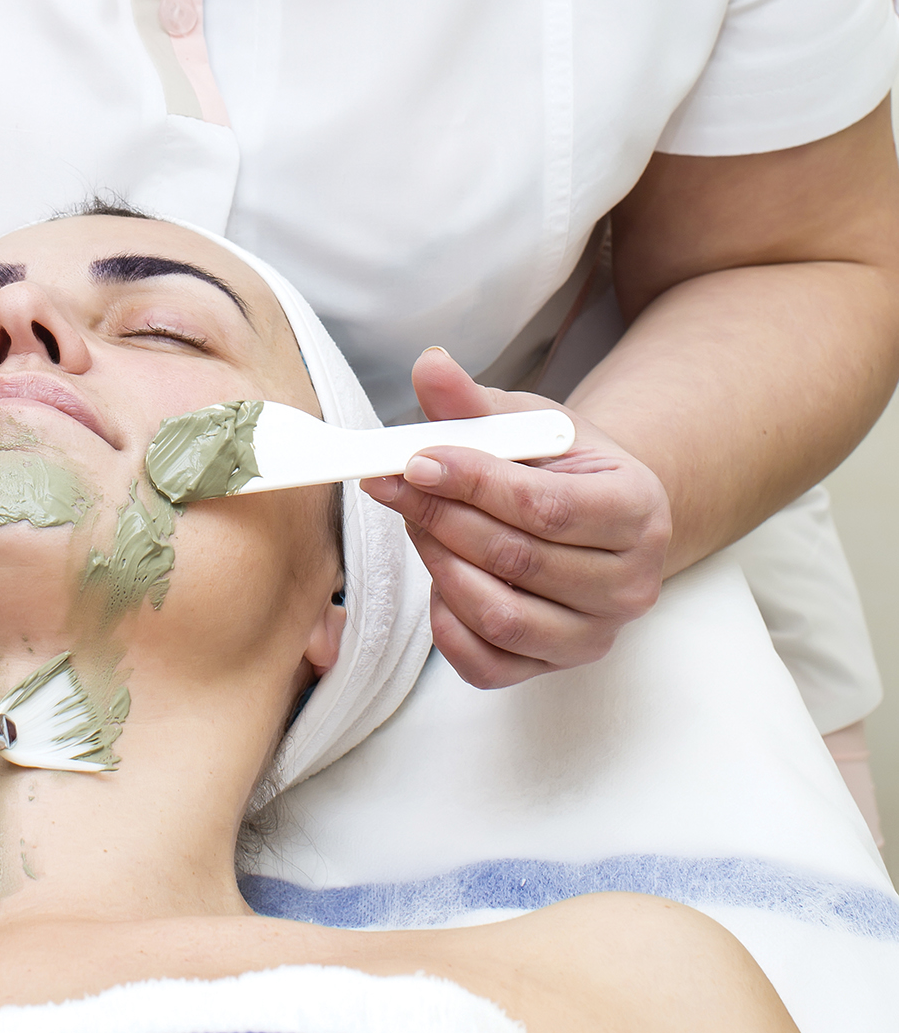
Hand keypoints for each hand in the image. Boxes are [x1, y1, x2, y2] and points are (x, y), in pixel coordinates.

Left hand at [363, 349, 671, 687]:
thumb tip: (430, 366)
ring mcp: (595, 634)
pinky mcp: (555, 667)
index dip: (472, 483)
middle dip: (440, 517)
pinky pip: (485, 664)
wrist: (594, 514)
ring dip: (441, 564)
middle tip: (394, 483)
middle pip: (515, 559)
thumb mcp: (529, 420)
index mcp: (638, 509)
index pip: (543, 506)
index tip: (416, 459)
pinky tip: (440, 576)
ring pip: (498, 617)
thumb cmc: (563, 465)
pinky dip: (447, 622)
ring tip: (419, 522)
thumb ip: (475, 400)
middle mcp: (630, 583)